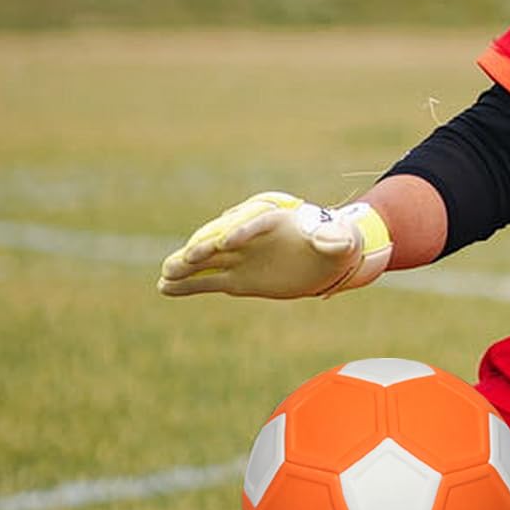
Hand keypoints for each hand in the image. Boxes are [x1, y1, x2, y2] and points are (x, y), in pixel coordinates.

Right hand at [158, 191, 391, 299]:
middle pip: (224, 239)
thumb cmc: (338, 245)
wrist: (326, 262)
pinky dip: (188, 285)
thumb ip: (335, 240)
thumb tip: (333, 241)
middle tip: (189, 257)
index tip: (227, 243)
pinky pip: (208, 281)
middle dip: (207, 247)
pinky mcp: (237, 278)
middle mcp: (251, 237)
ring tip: (166, 274)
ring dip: (188, 266)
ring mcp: (241, 258)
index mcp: (275, 221)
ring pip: (209, 261)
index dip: (241, 231)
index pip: (254, 223)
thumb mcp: (343, 242)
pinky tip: (166, 288)